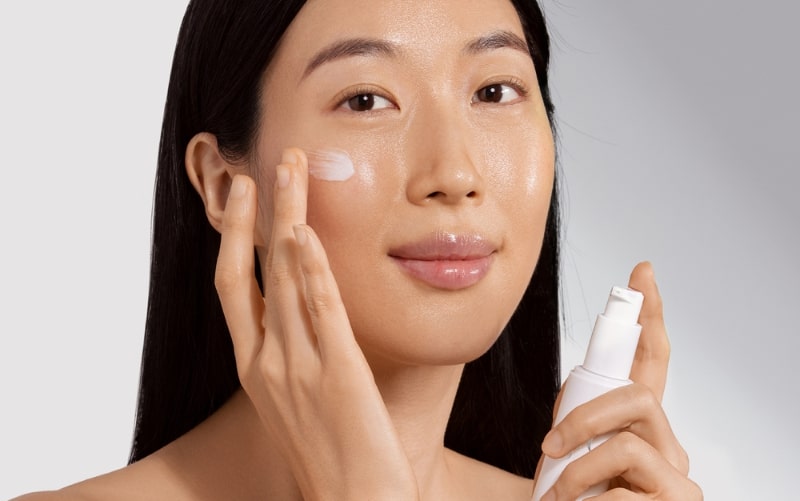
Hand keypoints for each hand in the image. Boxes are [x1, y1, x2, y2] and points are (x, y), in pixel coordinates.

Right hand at [214, 149, 417, 500]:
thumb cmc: (327, 454)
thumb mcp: (297, 399)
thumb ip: (294, 355)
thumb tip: (304, 315)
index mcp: (255, 367)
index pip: (234, 287)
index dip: (236, 237)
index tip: (246, 197)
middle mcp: (268, 360)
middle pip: (254, 268)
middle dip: (259, 210)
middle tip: (270, 163)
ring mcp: (299, 366)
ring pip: (284, 276)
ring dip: (288, 216)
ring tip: (295, 171)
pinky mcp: (338, 374)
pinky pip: (320, 311)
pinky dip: (310, 269)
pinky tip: (308, 232)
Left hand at [535, 262, 701, 499]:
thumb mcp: (570, 465)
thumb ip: (578, 432)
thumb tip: (564, 408)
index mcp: (642, 434)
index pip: (652, 364)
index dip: (650, 316)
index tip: (642, 273)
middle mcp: (669, 451)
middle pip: (639, 397)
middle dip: (585, 414)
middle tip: (549, 444)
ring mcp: (678, 482)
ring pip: (626, 441)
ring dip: (577, 469)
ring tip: (556, 499)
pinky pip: (623, 488)